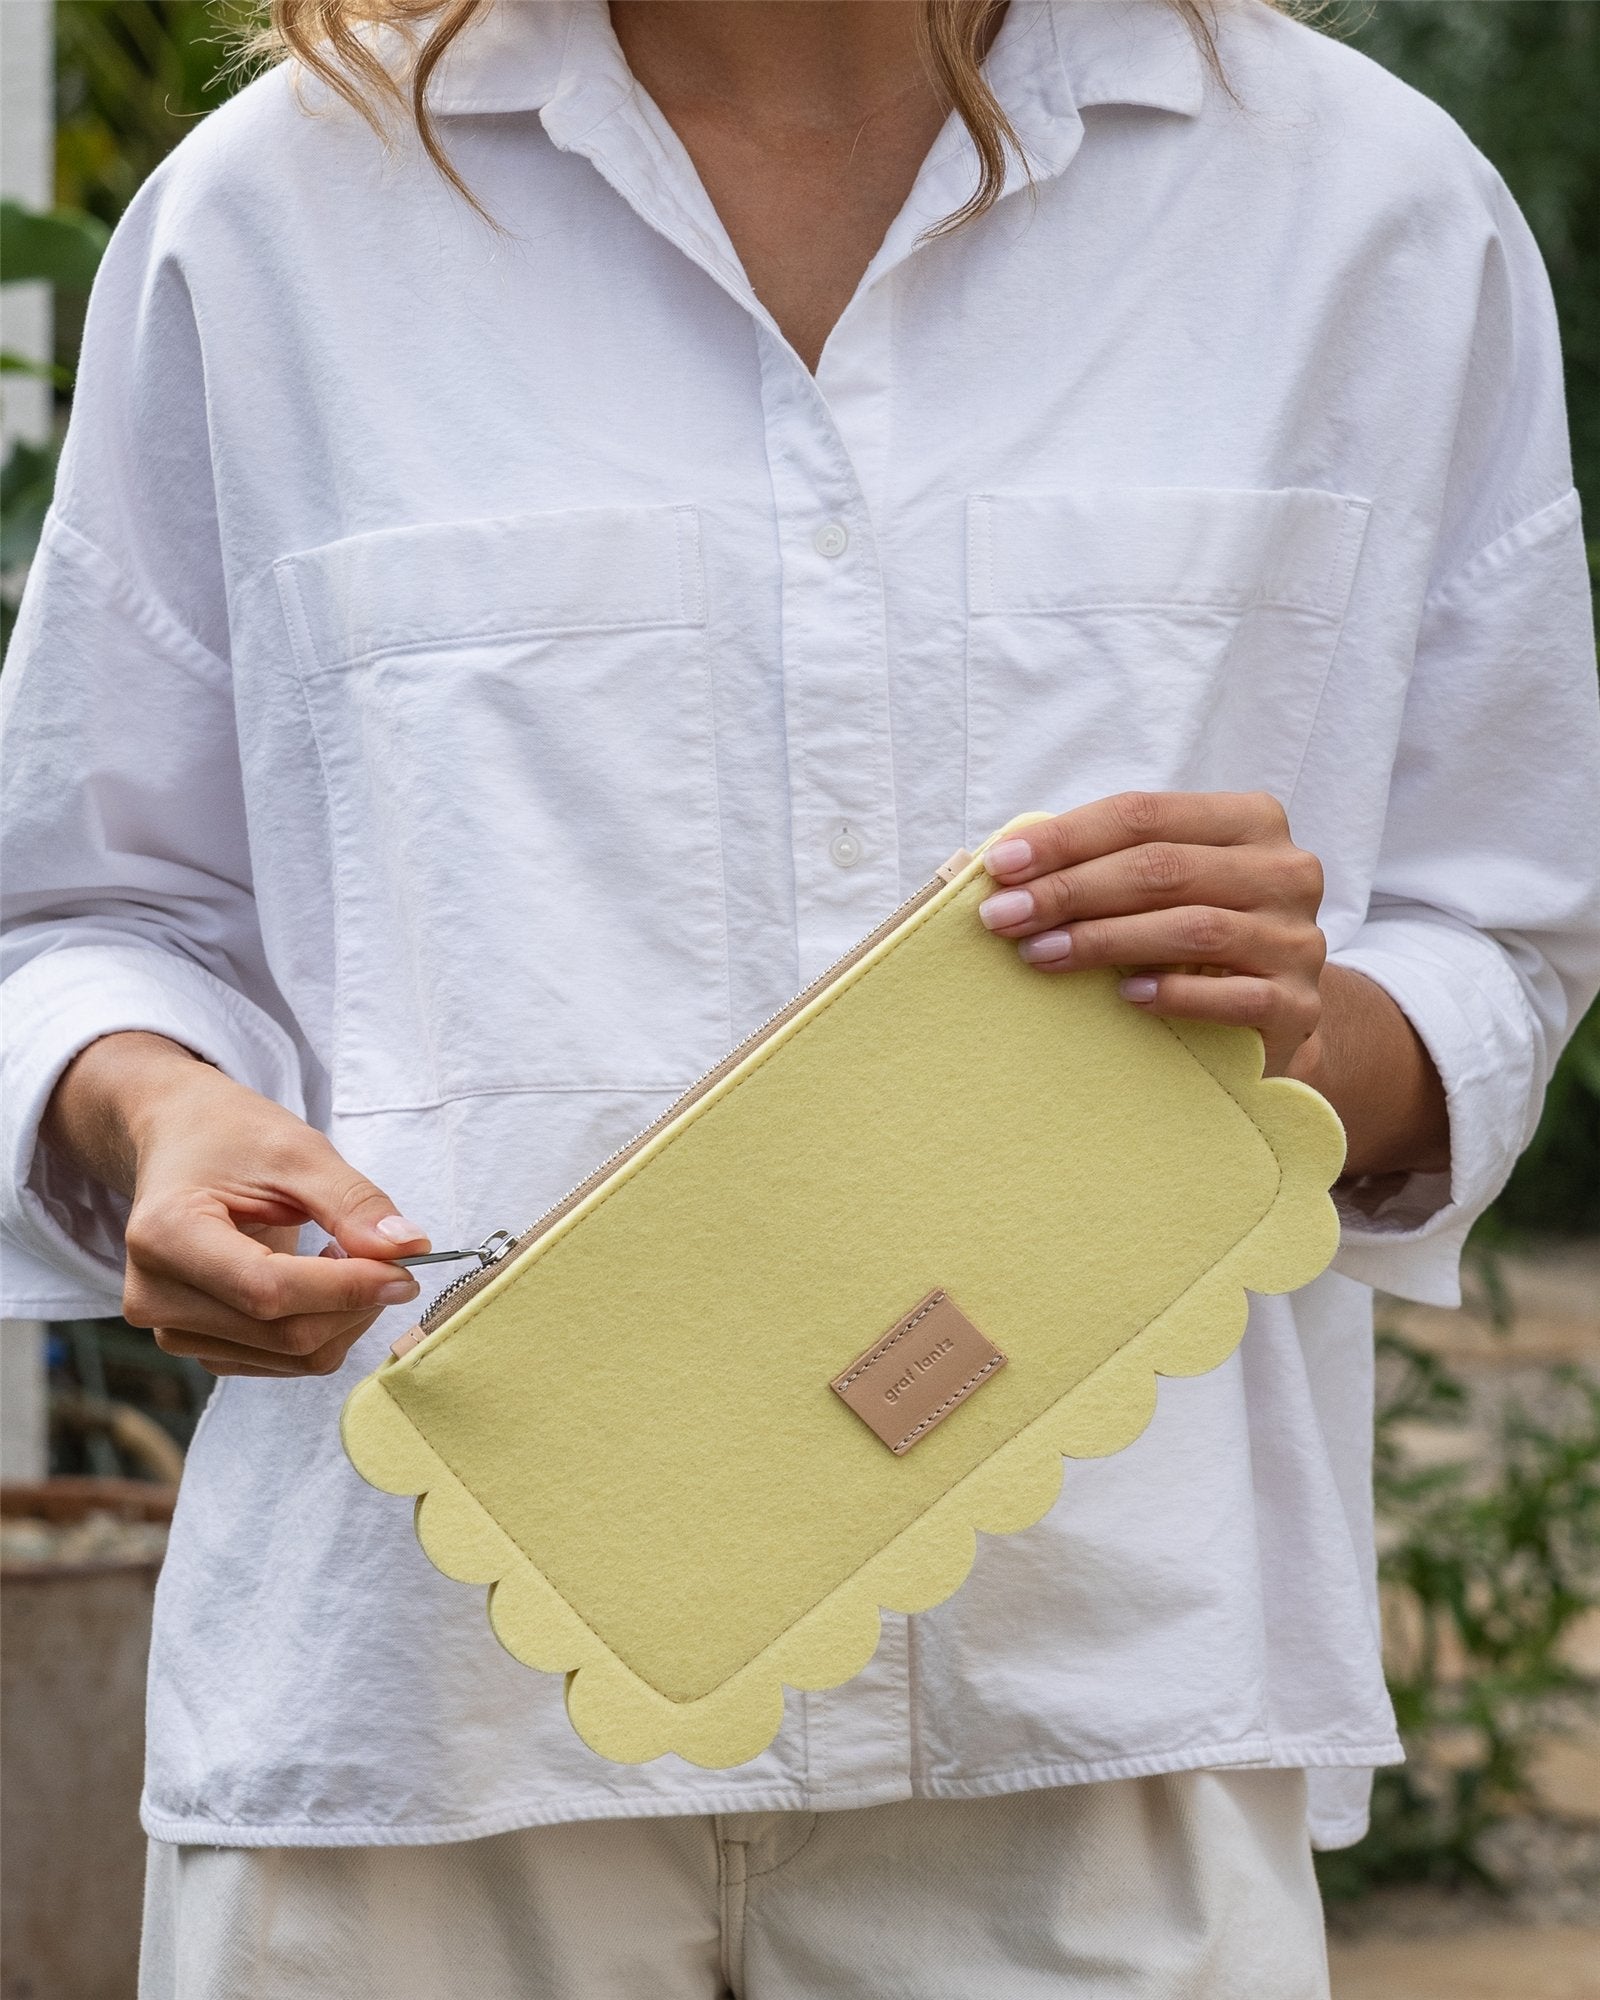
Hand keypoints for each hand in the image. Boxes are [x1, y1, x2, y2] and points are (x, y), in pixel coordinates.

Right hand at [43, 1032, 430, 1377]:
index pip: (268, 1290)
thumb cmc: (231, 1137)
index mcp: (165, 1235)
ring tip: (344, 1254)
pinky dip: (324, 1328)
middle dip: (356, 1301)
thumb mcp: (296, 1151)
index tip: (405, 1269)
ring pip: (292, 1356)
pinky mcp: (197, 1345)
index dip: (346, 1287)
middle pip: (284, 1333)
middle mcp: (154, 1295)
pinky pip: (283, 1363)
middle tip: (387, 1255)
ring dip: (344, 1316)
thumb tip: (409, 1248)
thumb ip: (352, 1202)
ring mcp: (171, 1329)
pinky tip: (320, 1281)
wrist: (179, 1142)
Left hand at [977, 791, 1326, 1075]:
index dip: (1067, 838)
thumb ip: (1111, 859)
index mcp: (1250, 820)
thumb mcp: (1168, 880)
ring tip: (1039, 954)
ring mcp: (1297, 938)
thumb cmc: (1200, 930)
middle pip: (1162, 868)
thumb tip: (1009, 862)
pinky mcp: (1299, 1003)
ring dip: (1103, 940)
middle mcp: (1286, 871)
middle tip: (1004, 916)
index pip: (1145, 814)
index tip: (1000, 866)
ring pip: (1193, 929)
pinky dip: (1174, 994)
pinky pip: (1233, 996)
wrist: (1274, 1013)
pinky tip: (1124, 997)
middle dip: (1070, 890)